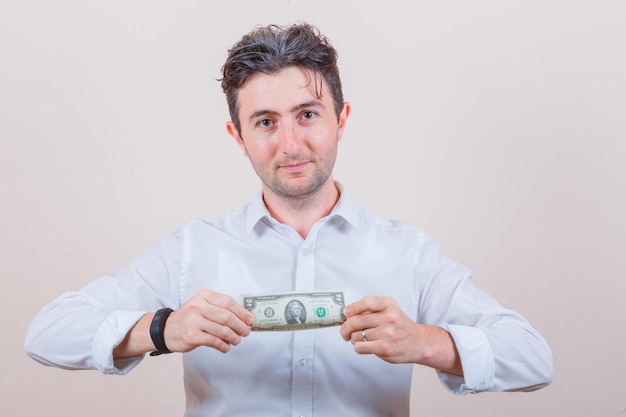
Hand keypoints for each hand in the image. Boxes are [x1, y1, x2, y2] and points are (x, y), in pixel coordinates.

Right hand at [164, 289, 252, 353]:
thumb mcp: (202, 305)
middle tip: (246, 332)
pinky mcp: (191, 336)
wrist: (166, 329)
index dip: (242, 312)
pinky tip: (225, 347)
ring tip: (236, 340)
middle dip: (240, 326)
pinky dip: (223, 345)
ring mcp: (194, 321)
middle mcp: (198, 306)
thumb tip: (244, 318)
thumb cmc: (189, 318)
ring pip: (222, 330)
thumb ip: (220, 308)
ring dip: (233, 337)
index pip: (228, 302)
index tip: (249, 320)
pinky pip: (214, 341)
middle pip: (227, 316)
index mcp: (203, 295)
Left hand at [339, 296, 462, 374]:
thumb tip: (348, 314)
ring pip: (356, 335)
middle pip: (356, 320)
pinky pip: (360, 347)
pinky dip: (358, 347)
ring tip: (362, 339)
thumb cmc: (400, 327)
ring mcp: (387, 333)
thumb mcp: (390, 310)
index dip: (352, 308)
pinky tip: (365, 345)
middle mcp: (389, 317)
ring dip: (354, 339)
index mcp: (389, 304)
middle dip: (346, 327)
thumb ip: (371, 310)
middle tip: (345, 331)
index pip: (366, 302)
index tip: (346, 313)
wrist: (418, 343)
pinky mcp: (384, 347)